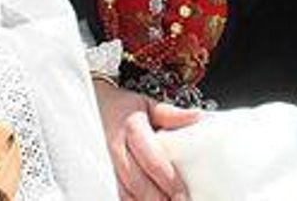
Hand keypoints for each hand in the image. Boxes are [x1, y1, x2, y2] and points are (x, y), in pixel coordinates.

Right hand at [93, 79, 200, 199]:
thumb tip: (197, 116)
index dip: (167, 179)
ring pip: (125, 191)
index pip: (151, 158)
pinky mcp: (107, 173)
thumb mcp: (149, 105)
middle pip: (136, 181)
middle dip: (157, 198)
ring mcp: (110, 163)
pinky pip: (118, 193)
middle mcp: (118, 148)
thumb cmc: (127, 108)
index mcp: (132, 128)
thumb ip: (172, 114)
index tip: (182, 193)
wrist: (99, 108)